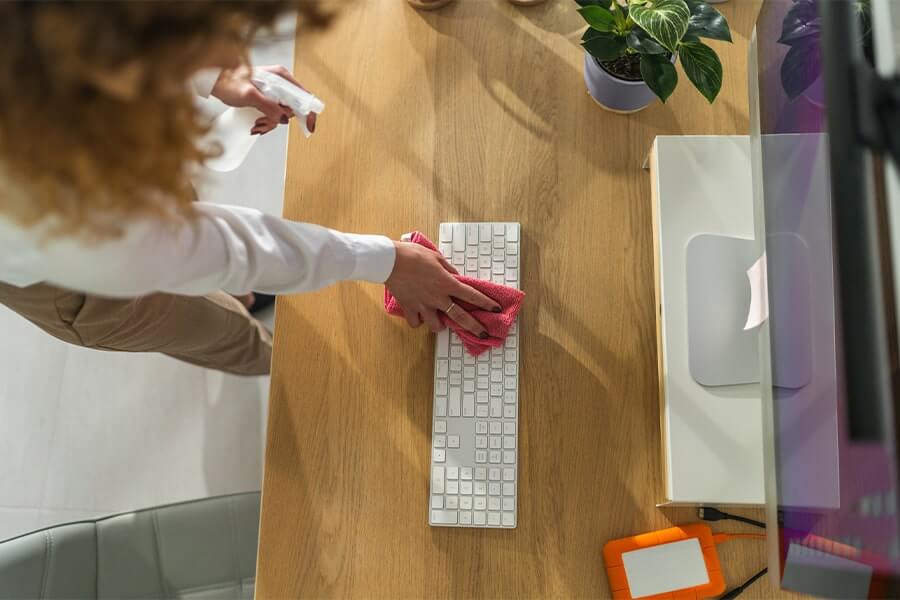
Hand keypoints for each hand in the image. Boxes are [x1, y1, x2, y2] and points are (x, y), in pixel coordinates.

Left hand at [210, 65, 317, 134]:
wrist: (213, 82)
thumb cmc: (227, 83)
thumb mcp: (248, 95)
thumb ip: (268, 106)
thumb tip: (284, 118)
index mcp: (281, 76)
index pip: (303, 96)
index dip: (308, 112)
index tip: (309, 127)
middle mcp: (281, 82)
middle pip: (293, 108)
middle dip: (280, 120)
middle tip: (262, 124)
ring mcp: (275, 90)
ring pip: (283, 114)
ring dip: (271, 123)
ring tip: (255, 124)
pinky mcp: (268, 97)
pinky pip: (275, 114)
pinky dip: (267, 122)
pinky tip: (256, 124)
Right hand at [386, 242, 500, 336]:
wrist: (390, 261)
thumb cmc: (413, 255)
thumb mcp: (436, 257)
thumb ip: (448, 270)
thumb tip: (455, 276)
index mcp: (447, 283)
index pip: (472, 295)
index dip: (486, 303)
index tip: (495, 309)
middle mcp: (437, 297)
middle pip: (460, 317)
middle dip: (474, 327)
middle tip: (483, 334)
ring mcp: (423, 305)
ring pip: (436, 326)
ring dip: (440, 324)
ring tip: (440, 320)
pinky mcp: (409, 308)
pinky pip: (416, 322)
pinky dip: (418, 321)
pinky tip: (419, 315)